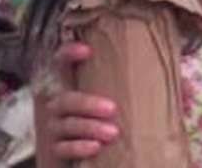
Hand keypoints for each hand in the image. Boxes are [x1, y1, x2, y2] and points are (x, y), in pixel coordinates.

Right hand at [45, 43, 119, 160]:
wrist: (84, 151)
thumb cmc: (102, 116)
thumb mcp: (104, 96)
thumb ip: (113, 82)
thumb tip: (147, 67)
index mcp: (67, 85)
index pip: (61, 63)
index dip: (68, 54)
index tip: (87, 50)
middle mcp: (57, 104)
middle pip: (66, 100)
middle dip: (88, 104)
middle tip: (113, 109)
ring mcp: (54, 127)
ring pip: (67, 124)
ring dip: (90, 128)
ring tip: (113, 133)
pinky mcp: (55, 151)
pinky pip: (63, 149)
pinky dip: (79, 147)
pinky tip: (95, 147)